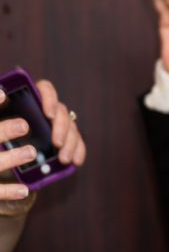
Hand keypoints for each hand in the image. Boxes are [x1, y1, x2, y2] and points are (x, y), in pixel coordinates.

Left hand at [0, 80, 85, 201]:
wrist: (2, 153)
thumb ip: (0, 109)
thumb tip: (3, 95)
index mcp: (31, 98)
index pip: (45, 89)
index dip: (50, 99)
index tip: (48, 114)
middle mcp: (48, 109)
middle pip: (61, 112)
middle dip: (61, 128)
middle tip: (56, 143)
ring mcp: (58, 123)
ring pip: (71, 128)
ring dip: (70, 143)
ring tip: (63, 159)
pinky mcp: (66, 138)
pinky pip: (77, 142)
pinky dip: (78, 152)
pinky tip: (76, 162)